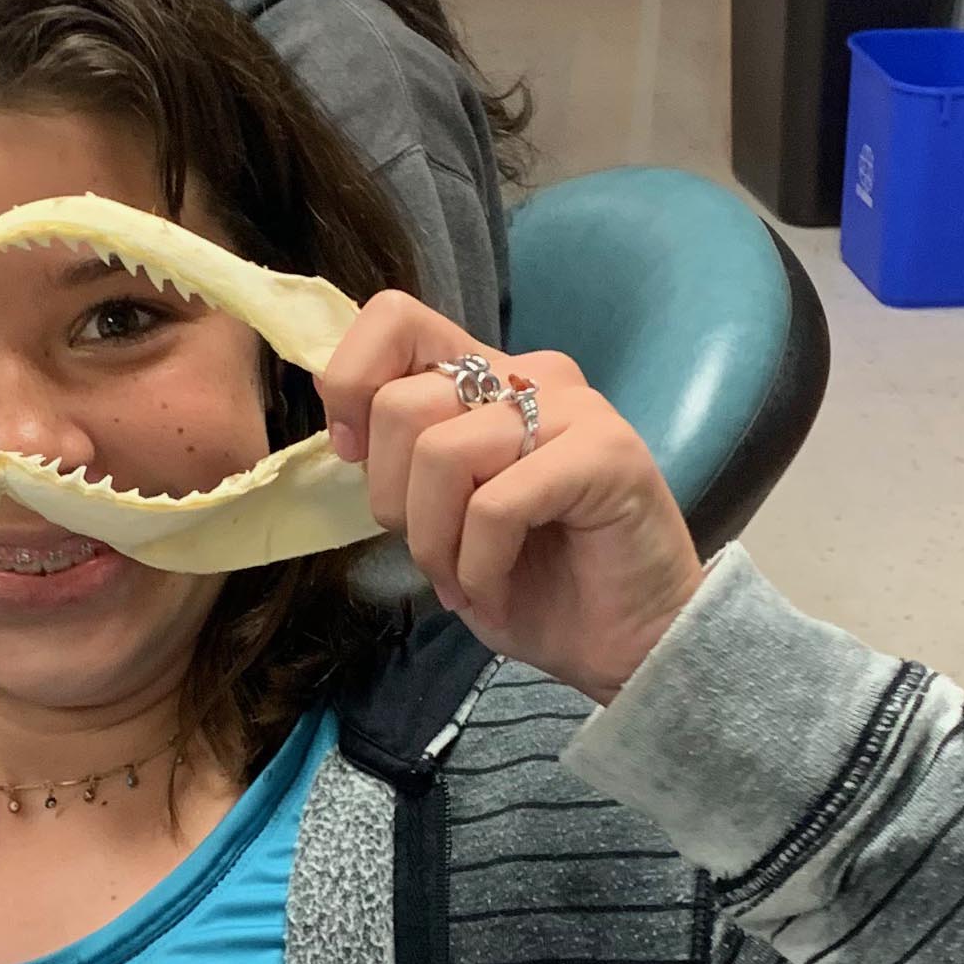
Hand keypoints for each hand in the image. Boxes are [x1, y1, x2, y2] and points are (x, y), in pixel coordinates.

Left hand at [319, 293, 702, 706]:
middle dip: (392, 501)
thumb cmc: (535, 584)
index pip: (394, 320)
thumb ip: (399, 457)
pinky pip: (495, 504)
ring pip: (441, 453)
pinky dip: (478, 565)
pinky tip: (497, 589)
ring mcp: (573, 408)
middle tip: (434, 552)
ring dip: (435, 542)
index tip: (355, 456)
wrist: (628, 643)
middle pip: (400, 404)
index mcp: (485, 378)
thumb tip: (335, 415)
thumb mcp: (440, 517)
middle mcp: (527, 375)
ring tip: (466, 579)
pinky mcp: (605, 453)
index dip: (350, 383)